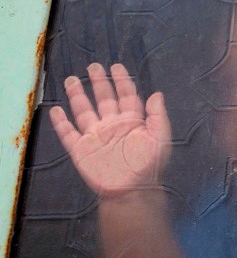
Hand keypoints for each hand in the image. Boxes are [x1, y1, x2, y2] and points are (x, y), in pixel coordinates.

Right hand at [50, 63, 170, 195]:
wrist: (131, 191)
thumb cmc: (148, 165)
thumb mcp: (160, 139)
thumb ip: (157, 116)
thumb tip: (157, 94)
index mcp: (131, 122)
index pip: (126, 96)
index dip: (122, 81)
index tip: (116, 66)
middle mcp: (112, 126)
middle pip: (104, 99)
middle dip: (100, 83)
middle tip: (94, 66)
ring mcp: (95, 137)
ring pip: (84, 111)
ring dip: (78, 96)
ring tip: (72, 80)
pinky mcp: (80, 150)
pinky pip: (68, 134)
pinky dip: (61, 122)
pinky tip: (56, 110)